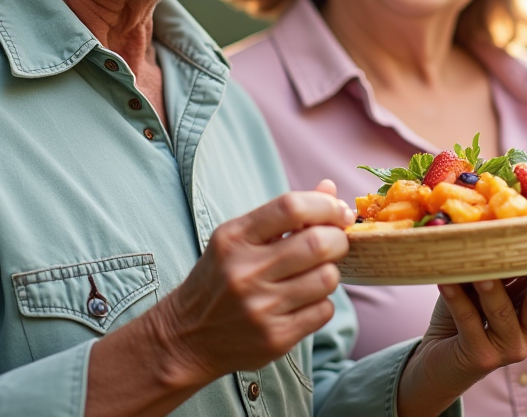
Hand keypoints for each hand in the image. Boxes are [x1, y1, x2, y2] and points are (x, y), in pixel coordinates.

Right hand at [143, 180, 353, 386]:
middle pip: (318, 243)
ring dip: (330, 273)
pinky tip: (303, 302)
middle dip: (339, 240)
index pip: (291, 207)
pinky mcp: (275, 337)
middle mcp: (245, 272)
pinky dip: (322, 303)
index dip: (326, 206)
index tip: (339, 212)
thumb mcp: (239, 239)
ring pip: (327, 278)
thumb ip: (284, 214)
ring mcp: (260, 307)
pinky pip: (324, 310)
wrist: (187, 337)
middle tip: (335, 244)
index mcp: (234, 239)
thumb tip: (330, 189)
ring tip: (313, 275)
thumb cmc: (219, 280)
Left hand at [396, 266, 526, 416]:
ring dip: (492, 287)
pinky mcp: (481, 357)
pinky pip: (468, 321)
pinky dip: (456, 299)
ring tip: (483, 269)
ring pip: (502, 312)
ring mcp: (508, 349)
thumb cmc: (465, 317)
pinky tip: (445, 281)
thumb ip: (501, 272)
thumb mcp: (487, 292)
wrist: (438, 362)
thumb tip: (505, 232)